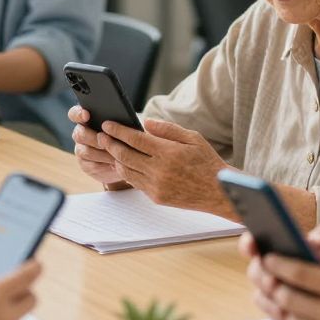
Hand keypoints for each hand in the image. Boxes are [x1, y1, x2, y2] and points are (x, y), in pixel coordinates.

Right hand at [68, 105, 127, 186]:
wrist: (129, 159)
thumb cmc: (126, 136)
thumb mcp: (124, 126)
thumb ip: (119, 121)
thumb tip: (122, 118)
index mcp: (86, 119)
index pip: (75, 114)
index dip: (78, 114)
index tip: (87, 115)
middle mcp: (80, 133)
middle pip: (79, 134)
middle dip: (94, 137)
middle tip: (108, 140)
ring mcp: (81, 149)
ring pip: (85, 151)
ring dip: (101, 153)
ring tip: (116, 154)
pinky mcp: (85, 165)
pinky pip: (91, 164)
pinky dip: (104, 164)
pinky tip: (115, 163)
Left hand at [100, 118, 228, 213]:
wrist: (218, 192)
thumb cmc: (206, 161)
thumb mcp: (192, 138)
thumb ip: (168, 129)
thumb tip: (146, 122)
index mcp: (168, 153)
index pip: (135, 139)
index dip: (118, 130)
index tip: (107, 123)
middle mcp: (159, 170)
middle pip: (125, 154)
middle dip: (109, 143)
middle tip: (101, 135)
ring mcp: (156, 186)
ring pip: (126, 170)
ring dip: (115, 158)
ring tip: (110, 148)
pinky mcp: (156, 197)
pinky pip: (135, 182)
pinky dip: (127, 171)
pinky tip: (125, 163)